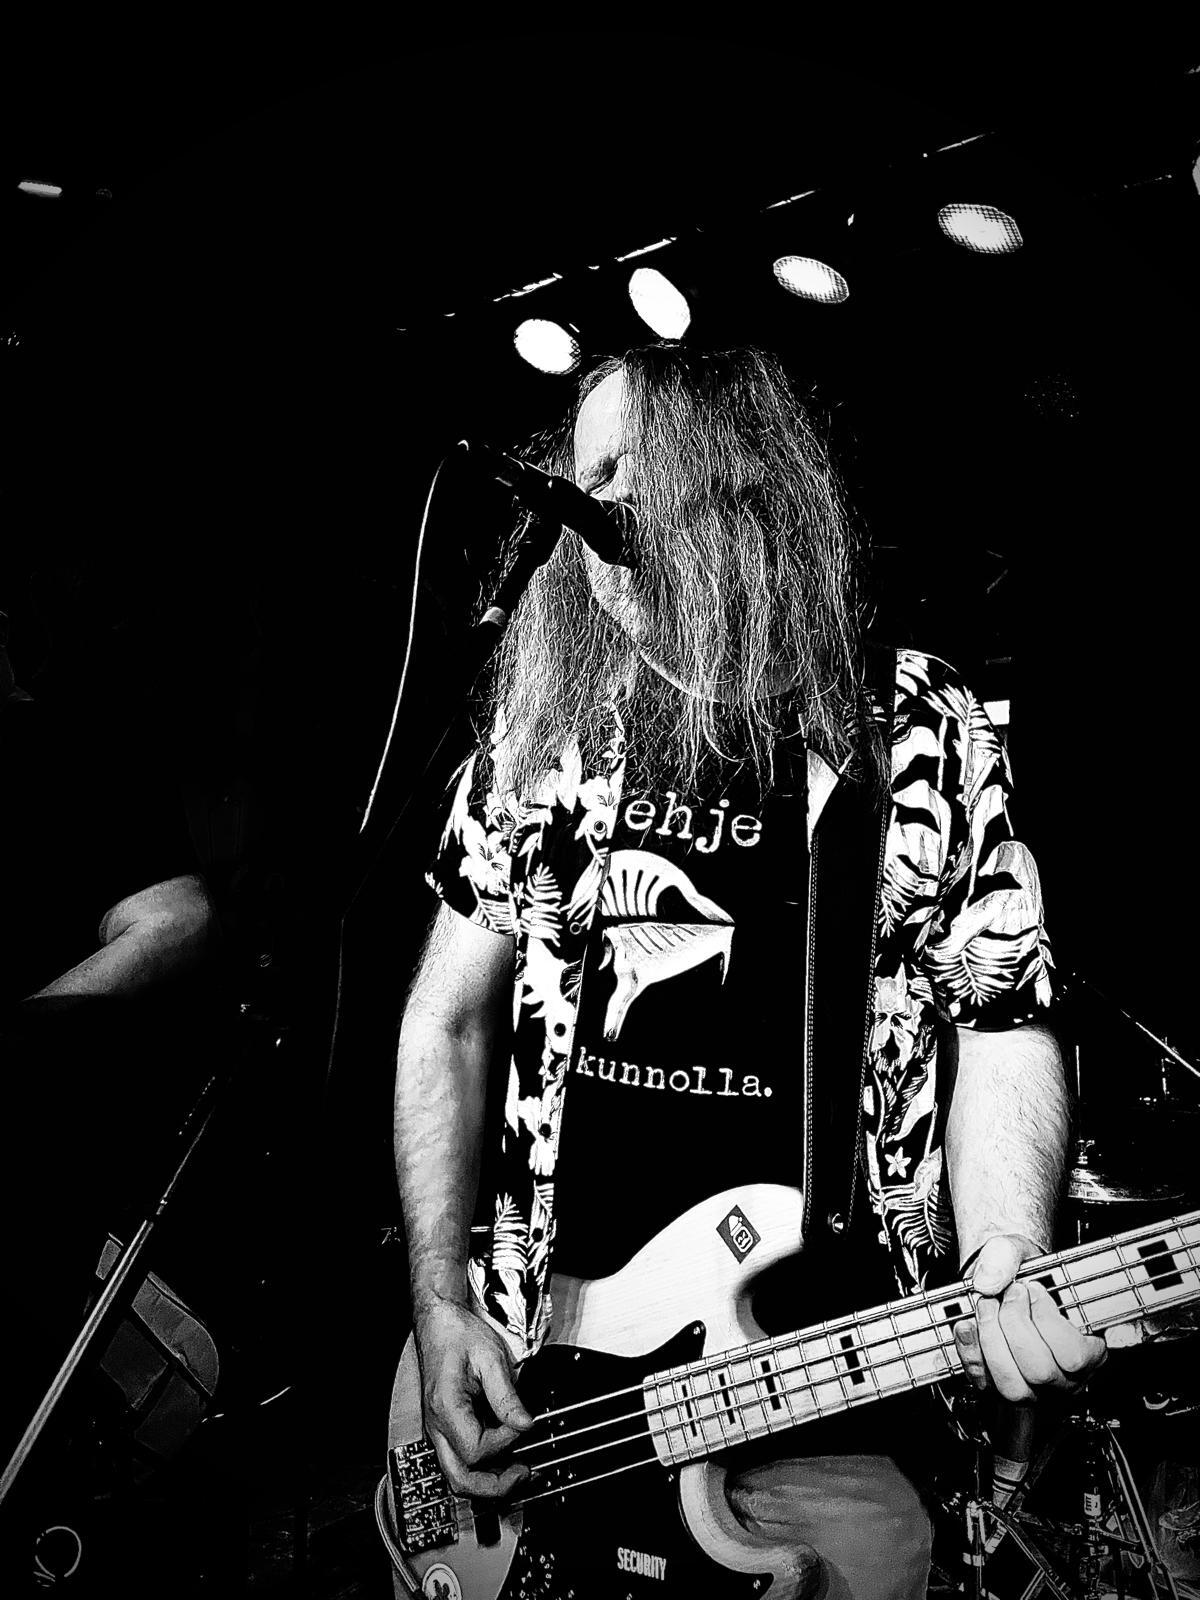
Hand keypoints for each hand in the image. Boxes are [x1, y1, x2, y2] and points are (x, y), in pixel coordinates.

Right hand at [415, 1296, 534, 1498]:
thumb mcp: (489, 1357)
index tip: (523, 1423)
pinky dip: (481, 1467)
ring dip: (487, 1482)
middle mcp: (437, 1425)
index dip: (505, 1442)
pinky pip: (459, 1459)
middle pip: (460, 1478)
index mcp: (446, 1408)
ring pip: (457, 1475)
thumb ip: (507, 1395)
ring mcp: (438, 1429)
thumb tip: (525, 1425)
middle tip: (524, 1473)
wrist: (438, 1323)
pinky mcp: (444, 1428)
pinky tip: (503, 1456)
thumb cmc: (458, 1335)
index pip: (476, 1450)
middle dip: (494, 1486)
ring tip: (517, 1470)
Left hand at [953, 1235, 1106, 1402]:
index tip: (1032, 1289)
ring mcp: (1034, 1390)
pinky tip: (967, 1325)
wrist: (1002, 1285)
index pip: (1075, 1355)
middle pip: (1041, 1372)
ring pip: (1014, 1387)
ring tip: (987, 1306)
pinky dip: (971, 1352)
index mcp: (1088, 1348)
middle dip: (1015, 1324)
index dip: (1048, 1321)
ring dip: (991, 1340)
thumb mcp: (1021, 1251)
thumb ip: (1005, 1255)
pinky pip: (985, 1385)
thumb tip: (987, 1282)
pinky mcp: (1001, 1389)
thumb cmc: (1023, 1275)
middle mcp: (1064, 1377)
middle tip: (1008, 1294)